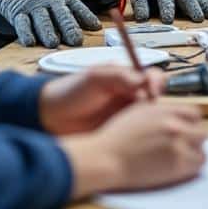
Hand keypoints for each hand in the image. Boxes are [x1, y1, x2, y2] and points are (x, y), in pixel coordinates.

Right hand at [0, 0, 100, 47]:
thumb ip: (76, 12)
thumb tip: (97, 27)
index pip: (77, 6)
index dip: (87, 16)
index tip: (96, 27)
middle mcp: (49, 1)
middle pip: (61, 15)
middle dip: (69, 28)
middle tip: (76, 40)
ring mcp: (33, 6)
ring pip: (42, 20)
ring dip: (48, 32)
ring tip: (53, 43)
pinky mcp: (17, 12)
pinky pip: (22, 24)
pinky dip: (25, 33)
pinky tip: (30, 42)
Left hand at [40, 66, 166, 134]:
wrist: (50, 117)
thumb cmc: (70, 91)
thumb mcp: (95, 77)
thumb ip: (120, 76)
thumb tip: (145, 80)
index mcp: (125, 78)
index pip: (151, 76)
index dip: (156, 81)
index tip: (153, 89)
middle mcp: (129, 95)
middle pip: (154, 96)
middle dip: (156, 101)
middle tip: (148, 107)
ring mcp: (125, 114)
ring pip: (149, 115)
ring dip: (150, 118)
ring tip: (139, 121)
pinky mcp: (120, 131)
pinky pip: (137, 131)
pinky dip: (141, 132)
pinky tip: (133, 132)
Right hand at [60, 102, 205, 197]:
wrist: (107, 158)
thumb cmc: (117, 137)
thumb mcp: (139, 111)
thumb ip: (161, 111)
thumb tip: (174, 116)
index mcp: (166, 111)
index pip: (195, 113)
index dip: (192, 122)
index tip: (188, 129)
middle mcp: (175, 126)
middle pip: (201, 132)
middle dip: (194, 139)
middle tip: (186, 146)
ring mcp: (178, 146)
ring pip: (202, 150)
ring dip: (195, 154)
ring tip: (184, 157)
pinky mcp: (177, 165)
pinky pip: (197, 165)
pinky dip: (192, 166)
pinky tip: (181, 166)